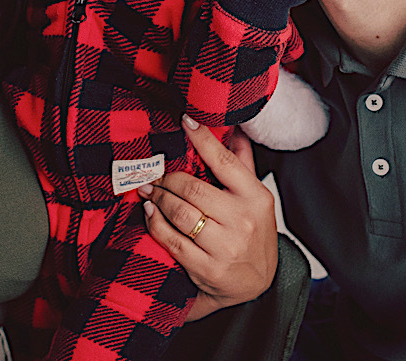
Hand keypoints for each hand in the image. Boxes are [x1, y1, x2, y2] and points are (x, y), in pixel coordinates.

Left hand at [139, 119, 276, 319]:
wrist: (256, 285)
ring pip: (179, 213)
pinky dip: (155, 223)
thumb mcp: (255, 198)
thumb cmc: (252, 233)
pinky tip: (150, 212)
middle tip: (153, 173)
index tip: (185, 120)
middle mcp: (243, 220)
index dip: (202, 138)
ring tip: (149, 190)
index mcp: (255, 197)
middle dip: (167, 178)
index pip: (225, 161)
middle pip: (192, 188)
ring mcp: (225, 247)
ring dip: (158, 198)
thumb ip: (241, 164)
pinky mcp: (207, 269)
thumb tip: (233, 129)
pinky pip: (172, 240)